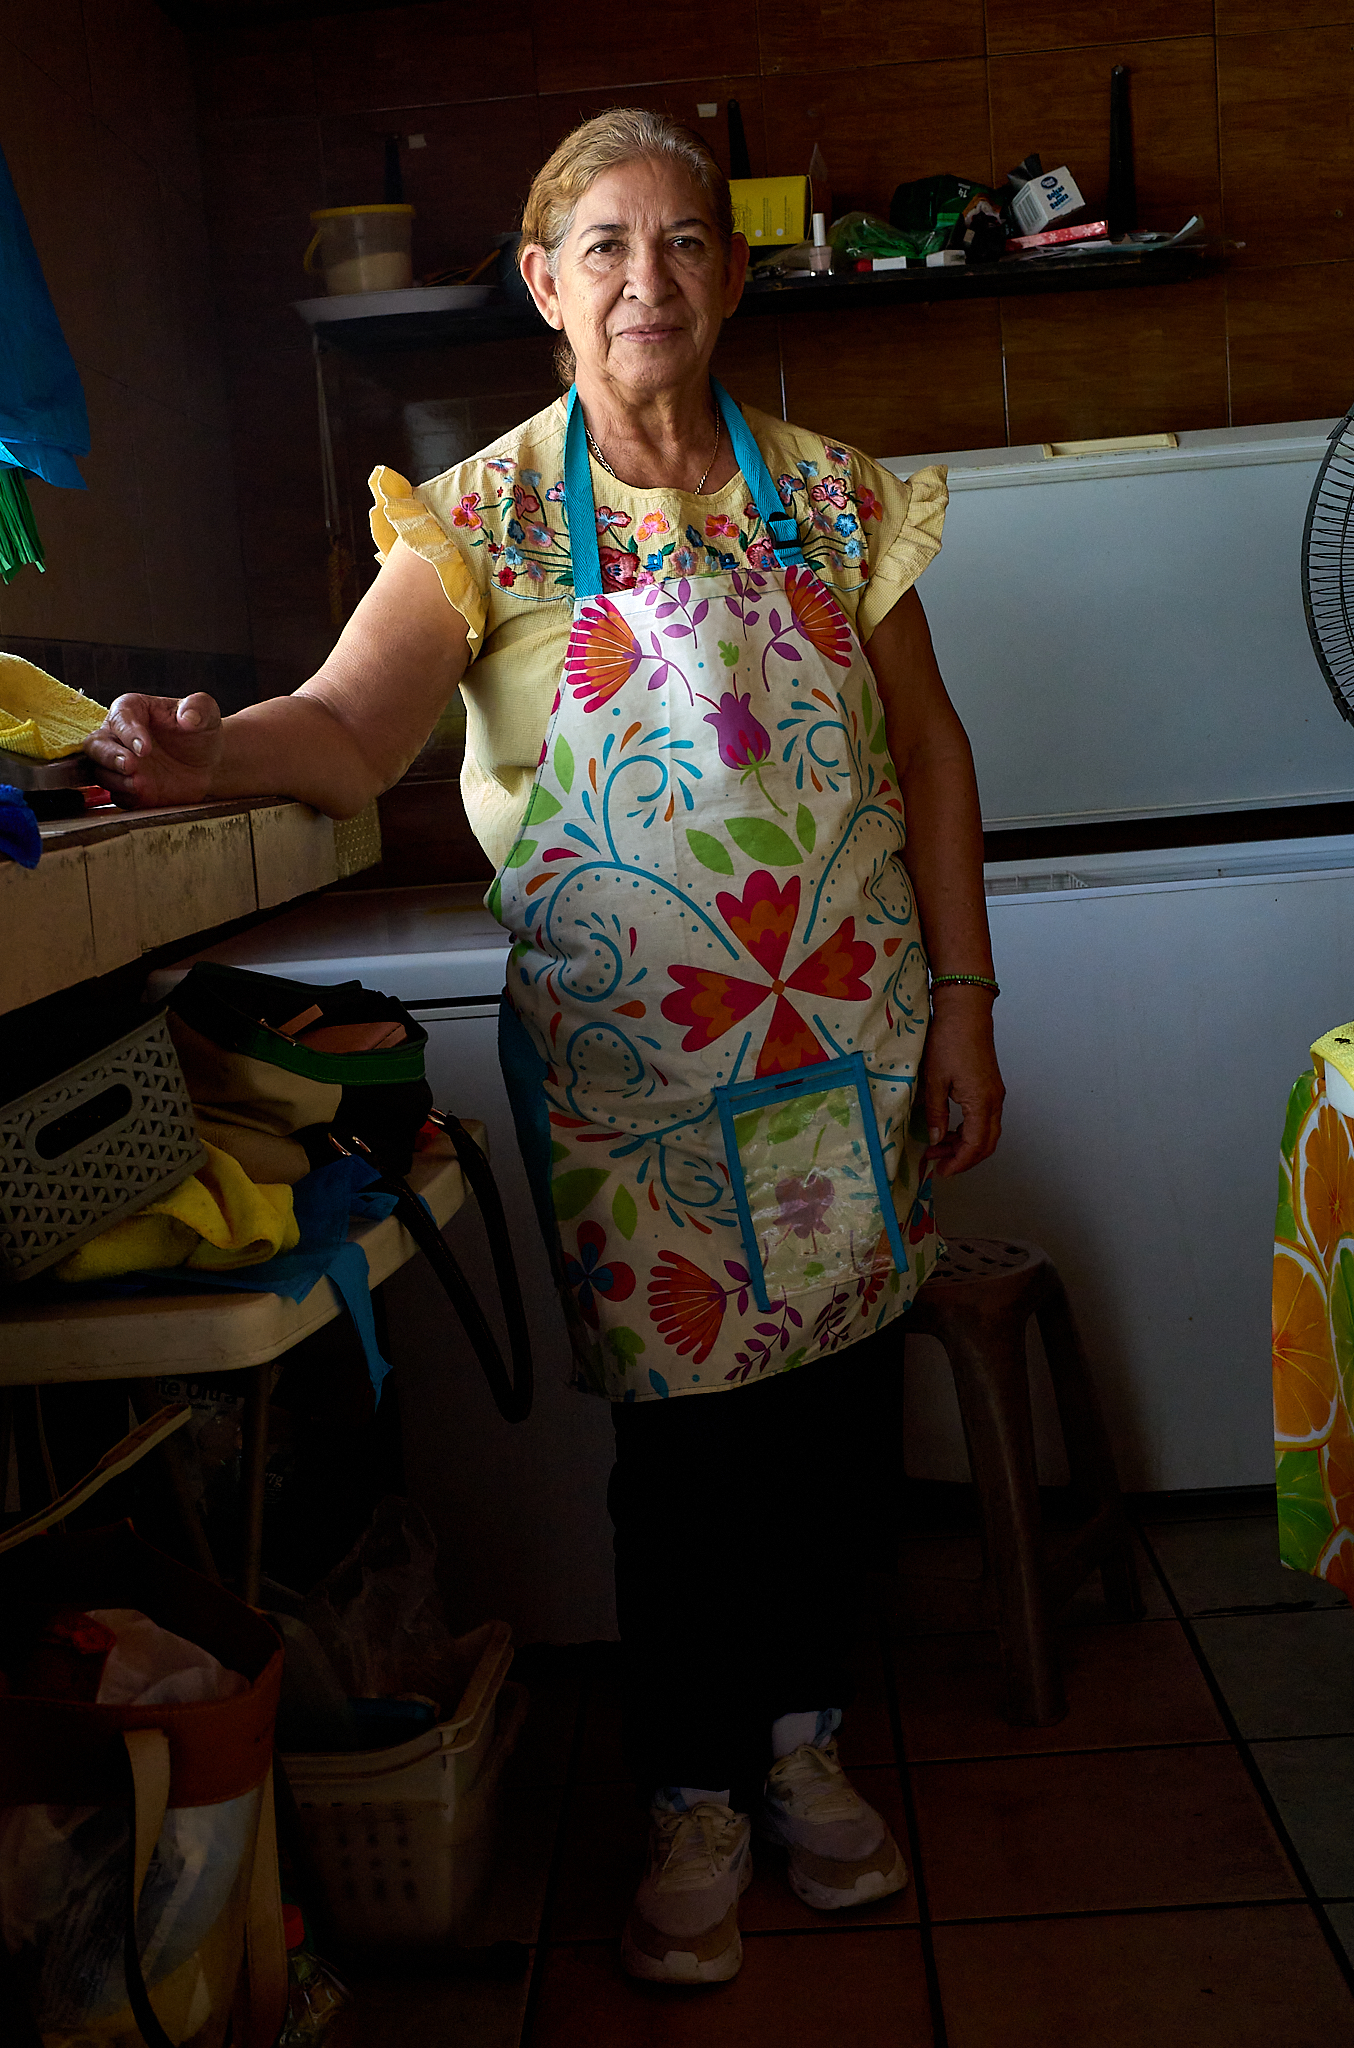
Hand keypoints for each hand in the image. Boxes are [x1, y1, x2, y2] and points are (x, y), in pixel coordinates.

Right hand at [84, 693, 223, 808]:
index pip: (121, 717)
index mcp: (133, 710)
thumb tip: (188, 717)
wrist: (208, 764)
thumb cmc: (200, 732)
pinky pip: (116, 794)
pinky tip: (141, 796)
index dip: (129, 732)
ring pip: (101, 771)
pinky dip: (126, 796)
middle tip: (129, 765)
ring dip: (116, 779)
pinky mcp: (127, 787)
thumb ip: (199, 707)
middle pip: (96, 744)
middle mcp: (119, 736)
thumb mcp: (206, 712)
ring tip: (138, 783)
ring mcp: (120, 764)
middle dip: (109, 756)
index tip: (145, 747)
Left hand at [921, 988, 1004, 1176]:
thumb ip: (937, 1114)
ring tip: (937, 1147)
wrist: (965, 1012)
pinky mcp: (991, 1086)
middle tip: (938, 1163)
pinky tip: (949, 1129)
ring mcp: (995, 1094)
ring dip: (964, 1144)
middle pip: (986, 1144)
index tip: (940, 1171)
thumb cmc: (948, 1042)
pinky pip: (985, 1119)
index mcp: (981, 1103)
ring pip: (987, 1132)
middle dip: (963, 1159)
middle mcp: (994, 1102)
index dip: (959, 1163)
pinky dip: (968, 1131)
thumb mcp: (934, 1080)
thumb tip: (937, 1140)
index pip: (975, 1147)